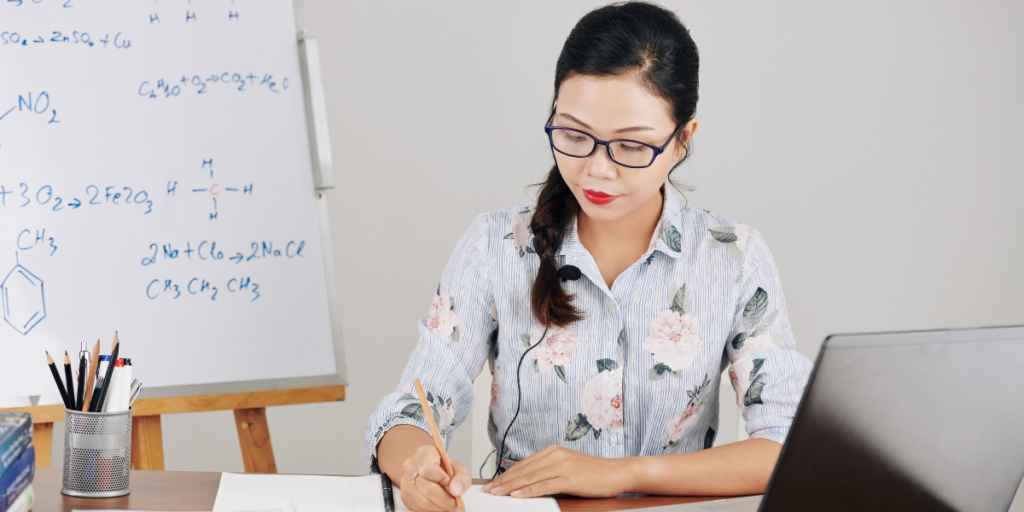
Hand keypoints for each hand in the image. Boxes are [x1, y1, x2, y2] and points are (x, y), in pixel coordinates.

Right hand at [399, 445, 470, 511]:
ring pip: (422, 501)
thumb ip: (462, 478)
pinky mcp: (405, 494)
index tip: (451, 485)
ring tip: (448, 506)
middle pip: (425, 487)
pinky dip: (431, 510)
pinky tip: (438, 505)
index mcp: (424, 453)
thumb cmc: (444, 469)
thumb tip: (456, 490)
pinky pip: (418, 507)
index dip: (442, 480)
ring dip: (439, 507)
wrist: (433, 472)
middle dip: (444, 499)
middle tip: (454, 504)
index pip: (428, 469)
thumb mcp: (458, 469)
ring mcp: (405, 481)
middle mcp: (411, 465)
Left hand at [483, 445, 634, 498]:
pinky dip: (528, 491)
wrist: (618, 472)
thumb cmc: (593, 473)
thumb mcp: (568, 467)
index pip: (524, 464)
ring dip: (511, 486)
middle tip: (489, 490)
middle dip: (504, 481)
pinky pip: (544, 485)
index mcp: (553, 451)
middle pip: (523, 470)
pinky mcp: (569, 478)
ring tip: (497, 493)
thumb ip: (549, 471)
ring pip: (530, 477)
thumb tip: (527, 482)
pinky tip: (517, 495)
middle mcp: (555, 455)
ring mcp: (562, 465)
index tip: (494, 483)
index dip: (506, 474)